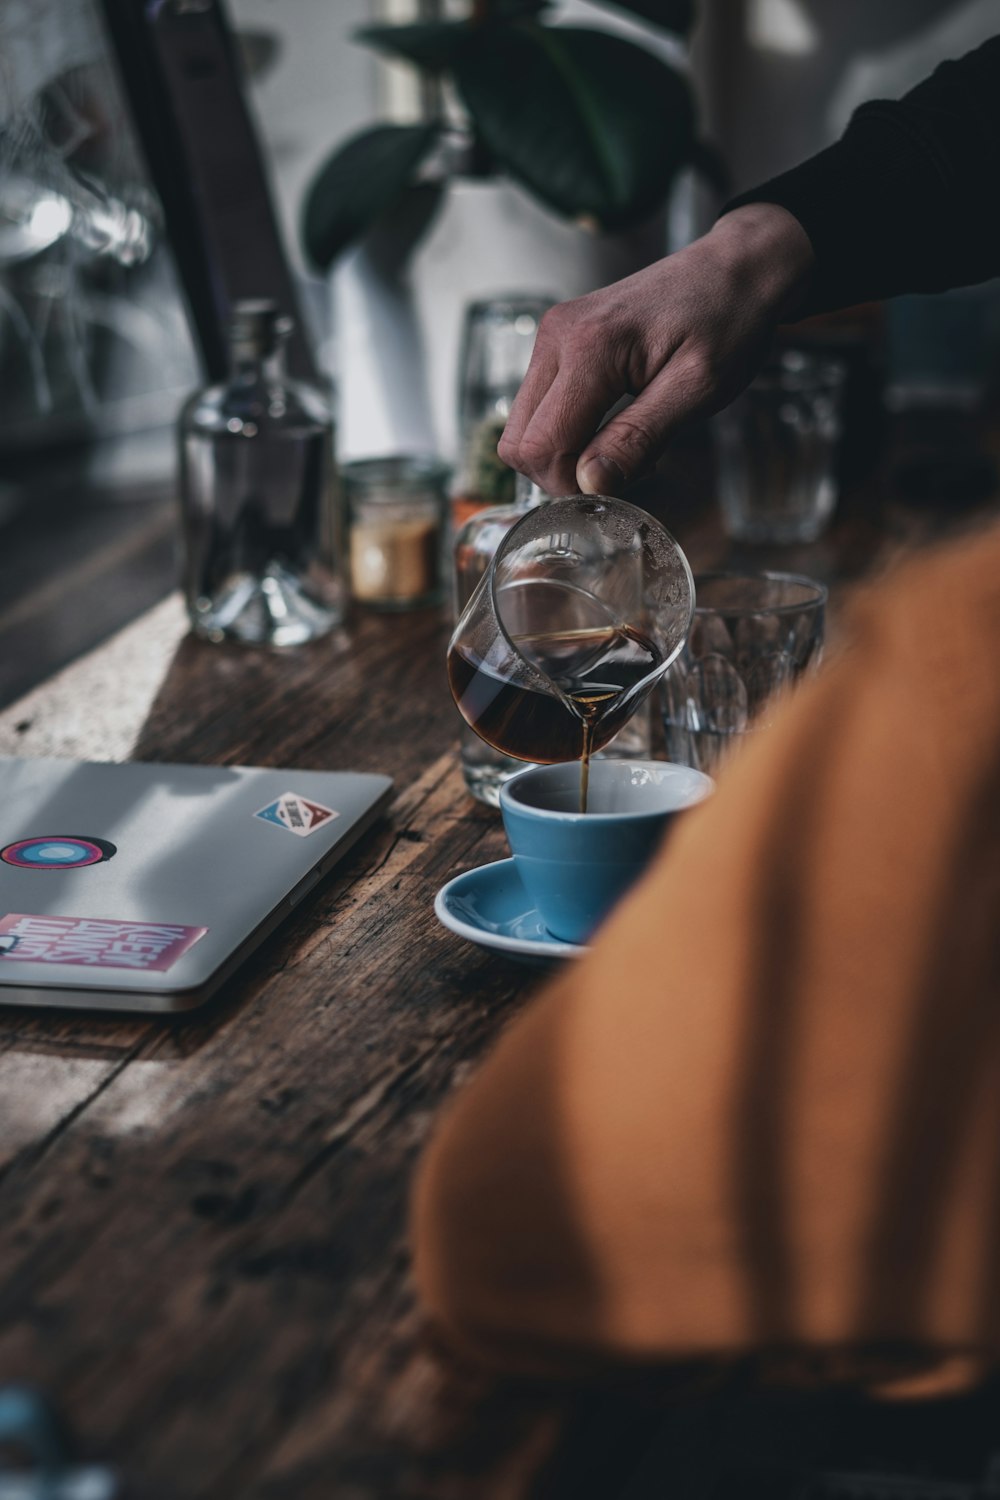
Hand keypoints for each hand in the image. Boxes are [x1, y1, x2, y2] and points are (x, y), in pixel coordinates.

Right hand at [497, 203, 814, 495]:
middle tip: (621, 470)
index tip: (618, 486)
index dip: (569, 483)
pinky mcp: (560, 340)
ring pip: (524, 427)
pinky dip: (570, 430)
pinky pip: (542, 406)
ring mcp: (553, 335)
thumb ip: (638, 439)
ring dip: (566, 453)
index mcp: (589, 348)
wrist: (735, 270)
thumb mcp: (697, 390)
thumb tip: (589, 484)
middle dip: (562, 472)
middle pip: (518, 442)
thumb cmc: (727, 321)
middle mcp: (558, 336)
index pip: (540, 446)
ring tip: (624, 444)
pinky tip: (615, 423)